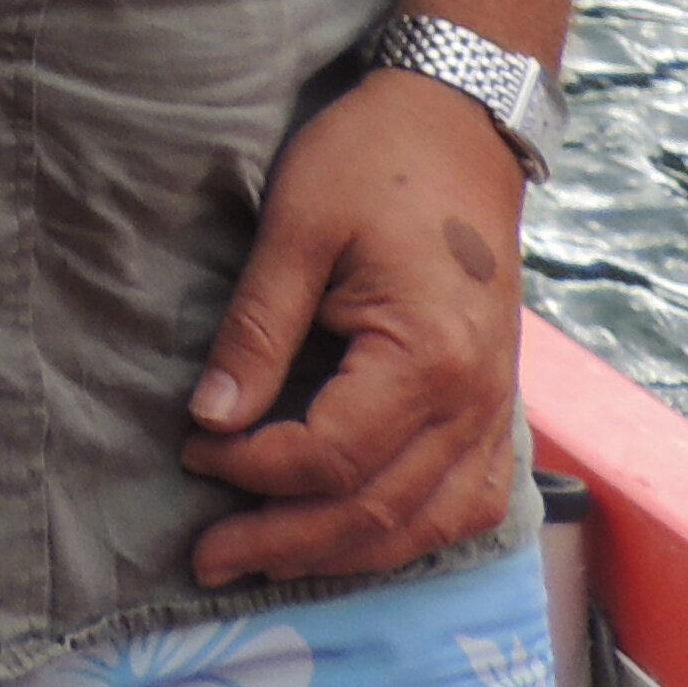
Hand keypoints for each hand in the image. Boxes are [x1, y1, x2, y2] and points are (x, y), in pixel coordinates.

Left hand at [180, 71, 527, 587]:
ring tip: (267, 564)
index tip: (191, 448)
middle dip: (285, 541)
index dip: (253, 469)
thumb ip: (256, 328)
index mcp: (425, 357)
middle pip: (376, 510)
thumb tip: (210, 417)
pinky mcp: (496, 405)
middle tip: (207, 558)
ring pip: (424, 525)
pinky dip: (410, 536)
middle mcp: (473, 402)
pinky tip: (359, 542)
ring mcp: (495, 410)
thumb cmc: (372, 160)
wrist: (458, 123)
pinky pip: (464, 503)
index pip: (329, 455)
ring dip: (343, 554)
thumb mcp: (297, 227)